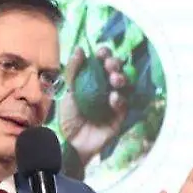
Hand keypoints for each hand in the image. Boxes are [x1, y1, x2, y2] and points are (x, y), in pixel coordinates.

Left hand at [56, 46, 129, 167]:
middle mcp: (105, 88)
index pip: (101, 62)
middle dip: (115, 64)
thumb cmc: (69, 117)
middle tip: (110, 65)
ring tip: (114, 79)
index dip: (104, 54)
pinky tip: (113, 99)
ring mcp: (113, 101)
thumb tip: (80, 49)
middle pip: (116, 70)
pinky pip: (124, 104)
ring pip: (124, 84)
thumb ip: (73, 71)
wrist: (72, 143)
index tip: (102, 52)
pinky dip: (120, 99)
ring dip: (121, 78)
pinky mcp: (120, 116)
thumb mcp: (68, 92)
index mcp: (92, 80)